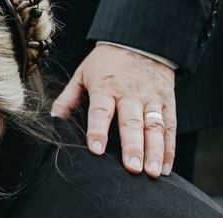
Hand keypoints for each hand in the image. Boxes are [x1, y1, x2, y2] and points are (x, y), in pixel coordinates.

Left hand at [51, 43, 176, 177]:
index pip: (101, 111)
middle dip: (133, 146)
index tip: (96, 150)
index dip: (98, 130)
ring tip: (152, 173)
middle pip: (133, 122)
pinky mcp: (168, 101)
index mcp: (107, 87)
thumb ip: (68, 99)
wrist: (142, 40)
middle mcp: (131, 94)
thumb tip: (52, 121)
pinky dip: (169, 148)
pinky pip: (170, 127)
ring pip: (155, 127)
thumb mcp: (83, 74)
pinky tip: (165, 169)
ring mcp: (152, 98)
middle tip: (132, 168)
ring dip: (155, 151)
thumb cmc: (106, 62)